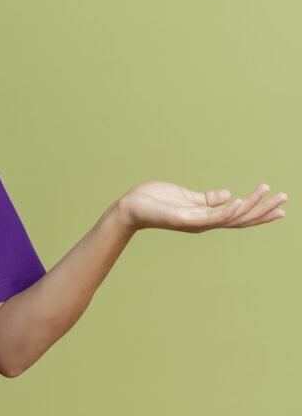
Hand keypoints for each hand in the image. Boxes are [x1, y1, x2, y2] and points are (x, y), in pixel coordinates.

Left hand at [114, 180, 287, 232]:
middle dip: (264, 211)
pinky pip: (212, 216)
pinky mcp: (186, 219)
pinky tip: (241, 200)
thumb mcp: (186, 196)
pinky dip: (228, 210)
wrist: (130, 207)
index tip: (280, 208)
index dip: (259, 212)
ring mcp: (196, 222)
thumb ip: (207, 198)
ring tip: (270, 193)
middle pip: (241, 219)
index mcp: (206, 216)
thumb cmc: (154, 201)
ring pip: (232, 217)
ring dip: (252, 206)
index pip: (238, 217)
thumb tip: (229, 194)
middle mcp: (204, 222)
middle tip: (285, 199)